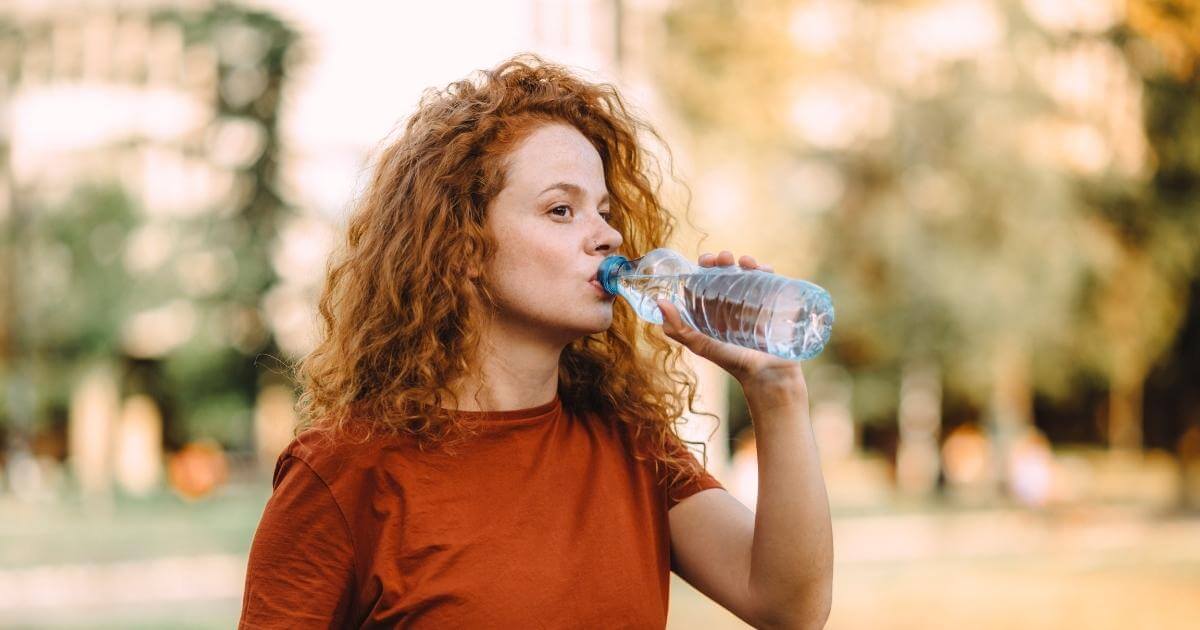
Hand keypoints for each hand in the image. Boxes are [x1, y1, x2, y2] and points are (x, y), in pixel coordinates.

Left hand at [655, 250, 806, 388]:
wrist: (766, 374)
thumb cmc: (732, 360)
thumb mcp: (700, 344)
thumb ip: (677, 329)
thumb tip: (660, 302)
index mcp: (711, 308)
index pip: (705, 279)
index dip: (703, 266)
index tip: (705, 261)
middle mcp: (730, 301)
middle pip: (725, 272)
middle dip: (722, 260)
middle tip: (723, 259)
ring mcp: (752, 300)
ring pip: (746, 272)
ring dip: (743, 261)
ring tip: (743, 262)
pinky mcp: (771, 301)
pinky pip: (768, 280)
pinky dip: (764, 270)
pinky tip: (761, 269)